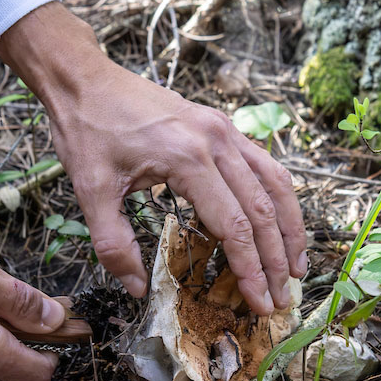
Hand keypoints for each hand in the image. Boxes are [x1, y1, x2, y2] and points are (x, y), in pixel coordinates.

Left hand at [0, 3, 306, 315]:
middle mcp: (217, 141)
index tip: (260, 303)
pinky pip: (263, 164)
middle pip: (262, 209)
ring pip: (274, 183)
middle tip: (281, 299)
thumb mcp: (90, 192)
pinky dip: (278, 197)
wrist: (84, 78)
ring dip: (290, 228)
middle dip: (275, 259)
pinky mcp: (221, 125)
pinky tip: (279, 223)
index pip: (234, 226)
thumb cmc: (86, 130)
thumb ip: (114, 245)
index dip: (250, 269)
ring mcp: (224, 129)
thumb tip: (138, 288)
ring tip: (296, 267)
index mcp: (187, 159)